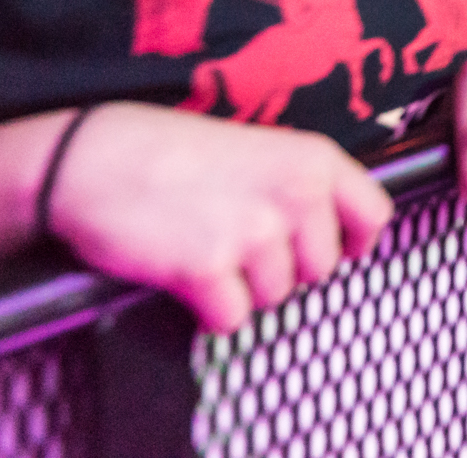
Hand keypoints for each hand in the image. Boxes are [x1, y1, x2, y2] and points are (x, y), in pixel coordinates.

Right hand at [48, 103, 395, 332]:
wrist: (93, 159)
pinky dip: (208, 309)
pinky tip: (184, 272)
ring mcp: (255, 233)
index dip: (352, 240)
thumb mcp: (256, 148)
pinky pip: (231, 318)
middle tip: (238, 240)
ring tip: (204, 245)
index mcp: (313, 159)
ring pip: (277, 296)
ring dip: (243, 285)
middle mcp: (296, 195)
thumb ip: (300, 185)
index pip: (374, 215)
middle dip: (284, 267)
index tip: (333, 247)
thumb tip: (330, 233)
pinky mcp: (210, 269)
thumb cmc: (168, 151)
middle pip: (322, 268)